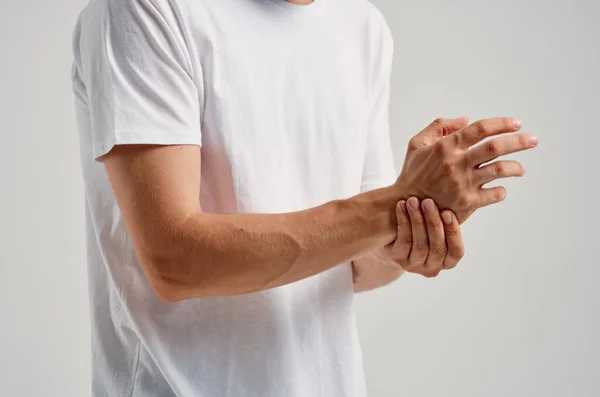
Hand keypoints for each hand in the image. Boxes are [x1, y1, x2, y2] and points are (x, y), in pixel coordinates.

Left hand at [352, 195, 463, 290]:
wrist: (390, 239)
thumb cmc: (421, 228)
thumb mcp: (435, 226)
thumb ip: (446, 218)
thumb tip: (461, 194)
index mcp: (447, 261)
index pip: (456, 251)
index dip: (453, 232)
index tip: (447, 212)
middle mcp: (432, 267)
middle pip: (437, 247)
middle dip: (433, 223)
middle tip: (428, 202)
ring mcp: (414, 266)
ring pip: (420, 245)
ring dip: (417, 220)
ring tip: (413, 201)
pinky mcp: (398, 259)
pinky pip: (403, 240)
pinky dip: (403, 221)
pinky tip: (401, 206)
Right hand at [395, 117, 537, 222]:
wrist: (405, 206)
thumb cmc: (412, 174)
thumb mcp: (417, 144)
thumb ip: (439, 127)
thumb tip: (465, 119)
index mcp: (446, 147)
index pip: (480, 129)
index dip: (502, 123)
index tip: (516, 123)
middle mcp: (456, 164)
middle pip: (496, 147)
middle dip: (519, 141)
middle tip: (533, 140)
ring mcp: (463, 184)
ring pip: (500, 170)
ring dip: (516, 167)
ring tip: (521, 169)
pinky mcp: (467, 203)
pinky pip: (494, 194)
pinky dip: (501, 191)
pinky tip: (500, 189)